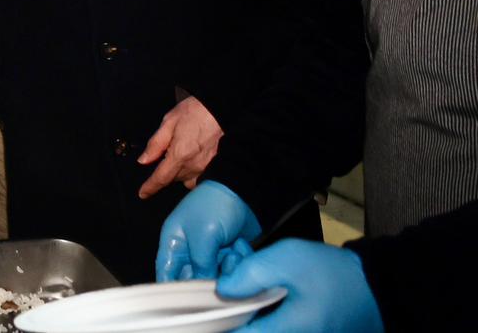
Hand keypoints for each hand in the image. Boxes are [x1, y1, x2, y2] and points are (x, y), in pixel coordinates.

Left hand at [138, 94, 223, 197]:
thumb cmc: (195, 112)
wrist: (222, 108)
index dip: (150, 187)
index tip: (143, 194)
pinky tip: (194, 162)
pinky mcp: (218, 166)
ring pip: (189, 181)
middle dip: (166, 172)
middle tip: (167, 155)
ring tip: (181, 158)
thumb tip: (143, 160)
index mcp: (179, 155)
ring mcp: (208, 168)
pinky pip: (203, 178)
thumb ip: (155, 144)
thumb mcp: (168, 122)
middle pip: (174, 180)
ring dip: (181, 174)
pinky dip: (195, 174)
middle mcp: (194, 166)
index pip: (161, 178)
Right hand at [155, 180, 260, 281]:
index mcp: (174, 240)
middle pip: (192, 277)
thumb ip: (200, 265)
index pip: (165, 270)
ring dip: (226, 269)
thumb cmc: (216, 204)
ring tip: (231, 254)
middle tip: (217, 278)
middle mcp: (189, 248)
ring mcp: (208, 250)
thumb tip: (203, 286)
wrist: (244, 192)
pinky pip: (229, 269)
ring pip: (215, 276)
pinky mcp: (225, 251)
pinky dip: (237, 263)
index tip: (180, 303)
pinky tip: (239, 249)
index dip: (170, 287)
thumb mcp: (203, 236)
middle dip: (207, 280)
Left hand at [218, 240, 382, 332]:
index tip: (206, 301)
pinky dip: (260, 313)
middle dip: (231, 309)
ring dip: (245, 310)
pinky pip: (272, 328)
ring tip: (243, 277)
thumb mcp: (287, 259)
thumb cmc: (333, 274)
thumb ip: (250, 274)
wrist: (378, 289)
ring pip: (258, 329)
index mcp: (285, 332)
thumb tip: (220, 290)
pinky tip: (259, 289)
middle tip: (231, 278)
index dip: (215, 319)